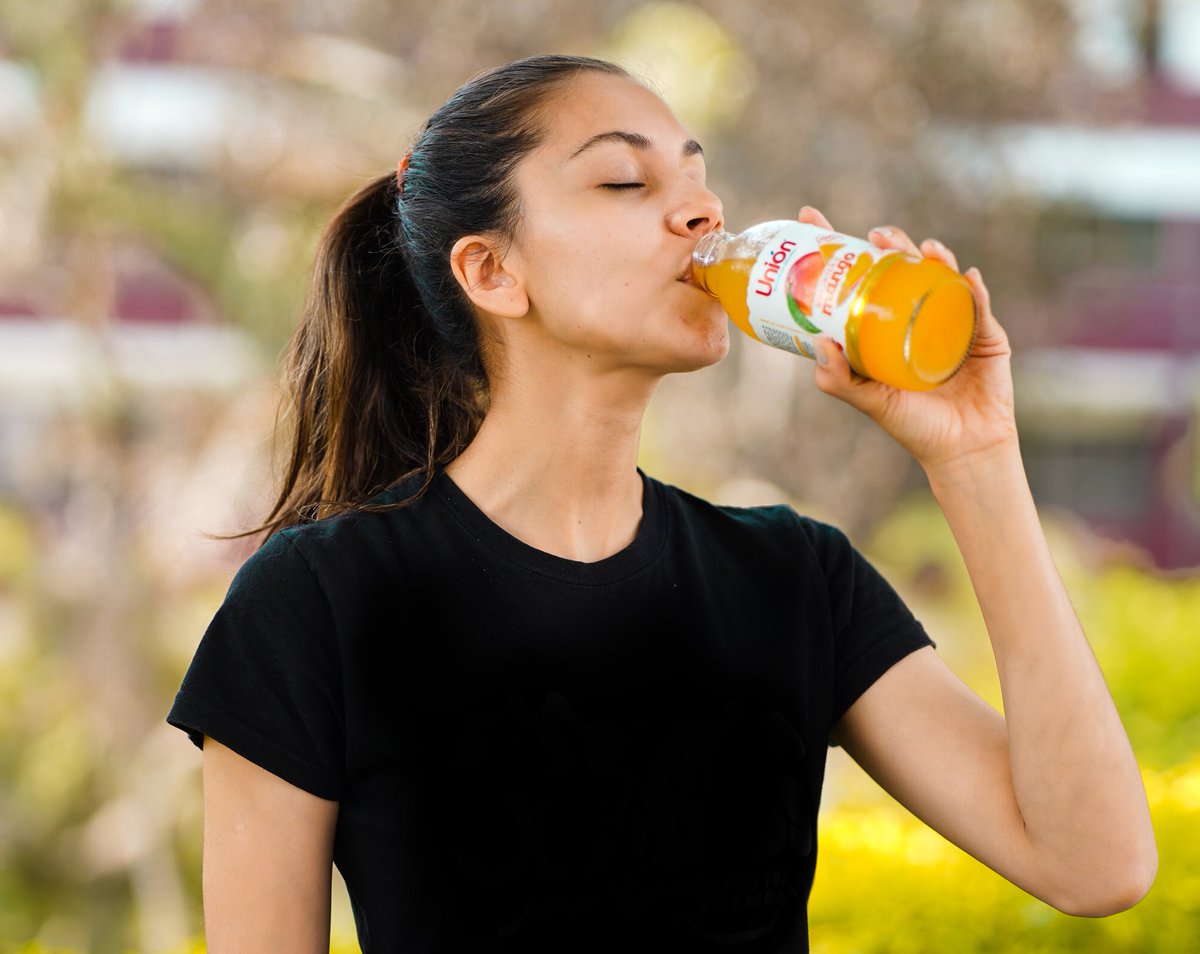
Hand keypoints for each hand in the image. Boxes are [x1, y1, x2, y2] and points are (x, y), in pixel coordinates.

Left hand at [796, 205, 1018, 474]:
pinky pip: (979, 306)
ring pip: (940, 276)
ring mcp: (952, 320)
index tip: (810, 217)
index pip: (856, 277)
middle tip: (874, 234)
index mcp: (884, 327)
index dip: (836, 246)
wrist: (963, 450)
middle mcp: (915, 316)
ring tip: (920, 248)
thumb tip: (818, 343)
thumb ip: (839, 380)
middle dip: (888, 242)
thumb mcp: (869, 400)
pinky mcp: (986, 335)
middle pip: (899, 267)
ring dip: (931, 256)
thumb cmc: (913, 426)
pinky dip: (973, 289)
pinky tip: (965, 276)